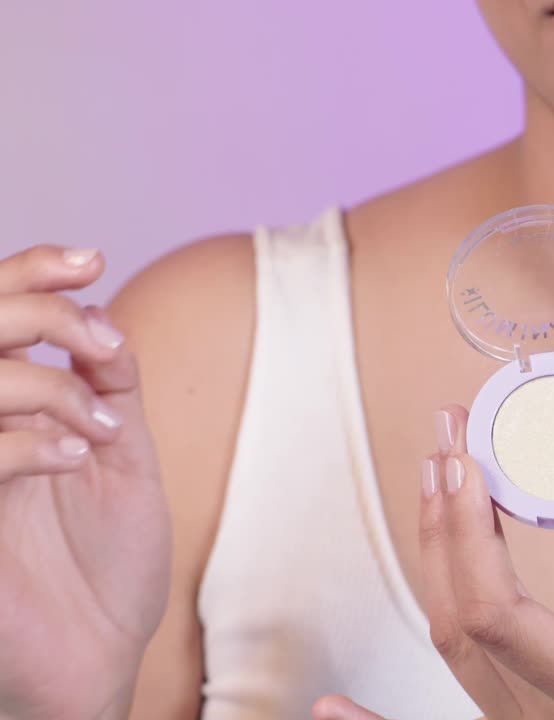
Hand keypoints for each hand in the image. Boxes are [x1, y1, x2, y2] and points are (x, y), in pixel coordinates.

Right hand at [0, 247, 170, 718]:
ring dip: (42, 384)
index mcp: (4, 413)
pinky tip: (78, 455)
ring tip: (101, 425)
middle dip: (35, 315)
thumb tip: (105, 316)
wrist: (98, 658)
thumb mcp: (123, 461)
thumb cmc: (106, 565)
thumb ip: (111, 389)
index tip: (88, 260)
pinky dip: (26, 439)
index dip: (26, 273)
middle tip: (99, 344)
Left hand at [314, 406, 553, 719]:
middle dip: (444, 523)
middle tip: (448, 440)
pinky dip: (382, 715)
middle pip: (458, 623)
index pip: (495, 611)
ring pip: (453, 651)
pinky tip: (330, 708)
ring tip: (441, 485)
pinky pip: (457, 700)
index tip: (466, 460)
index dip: (467, 531)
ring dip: (437, 564)